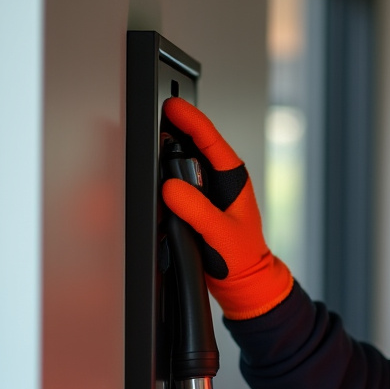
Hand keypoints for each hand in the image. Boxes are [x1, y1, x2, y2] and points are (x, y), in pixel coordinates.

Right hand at [160, 97, 292, 319]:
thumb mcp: (220, 234)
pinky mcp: (194, 205)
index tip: (171, 107)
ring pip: (180, 164)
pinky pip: (174, 186)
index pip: (210, 140)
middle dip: (172, 130)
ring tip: (146, 145)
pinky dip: (161, 180)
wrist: (243, 282)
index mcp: (233, 179)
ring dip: (165, 154)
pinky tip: (150, 180)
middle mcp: (220, 181)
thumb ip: (198, 211)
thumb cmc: (243, 257)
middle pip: (191, 145)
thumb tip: (172, 188)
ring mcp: (206, 192)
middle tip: (152, 120)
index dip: (191, 119)